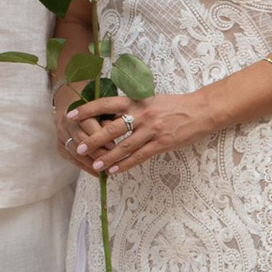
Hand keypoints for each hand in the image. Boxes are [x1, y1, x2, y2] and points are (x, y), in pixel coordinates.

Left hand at [66, 85, 220, 174]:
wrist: (200, 110)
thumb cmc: (173, 105)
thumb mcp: (149, 100)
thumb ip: (130, 108)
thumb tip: (108, 118)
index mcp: (135, 101)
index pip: (105, 103)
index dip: (87, 109)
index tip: (71, 116)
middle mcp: (141, 114)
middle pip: (111, 128)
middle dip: (92, 140)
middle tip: (78, 149)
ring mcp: (152, 129)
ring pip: (125, 146)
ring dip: (108, 157)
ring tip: (95, 166)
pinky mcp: (163, 143)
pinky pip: (140, 156)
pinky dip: (126, 164)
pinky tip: (115, 171)